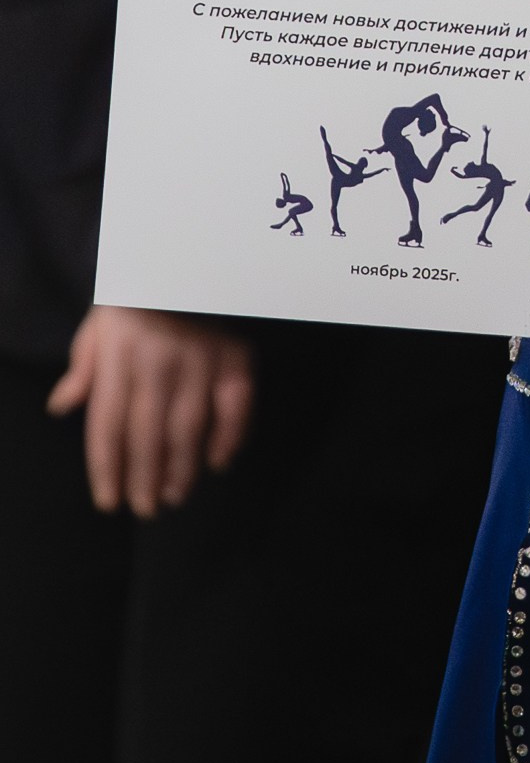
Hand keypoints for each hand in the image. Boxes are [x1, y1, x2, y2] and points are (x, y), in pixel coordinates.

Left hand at [47, 304, 255, 517]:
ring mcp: (201, 356)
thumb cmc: (140, 292)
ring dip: (182, 468)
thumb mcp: (101, 320)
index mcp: (119, 352)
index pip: (109, 422)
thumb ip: (83, 364)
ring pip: (189, 425)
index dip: (107, 467)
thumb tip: (61, 406)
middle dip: (143, 477)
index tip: (108, 501)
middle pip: (147, 432)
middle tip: (145, 509)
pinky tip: (218, 462)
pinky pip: (236, 403)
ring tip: (175, 496)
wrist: (192, 253)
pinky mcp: (235, 353)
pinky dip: (230, 435)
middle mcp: (158, 358)